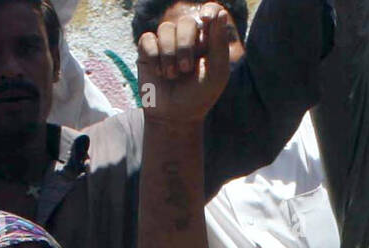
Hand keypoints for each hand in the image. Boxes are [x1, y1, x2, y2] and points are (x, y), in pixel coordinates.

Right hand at [136, 3, 231, 124]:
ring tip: (172, 76)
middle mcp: (187, 38)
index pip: (210, 13)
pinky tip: (159, 72)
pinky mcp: (148, 50)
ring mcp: (166, 43)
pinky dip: (154, 56)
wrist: (175, 117)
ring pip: (166, 29)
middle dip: (186, 45)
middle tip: (186, 69)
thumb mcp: (216, 73)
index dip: (209, 11)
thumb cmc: (199, 96)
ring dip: (170, 55)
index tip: (206, 19)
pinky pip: (148, 39)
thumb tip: (220, 12)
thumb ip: (219, 43)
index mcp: (207, 41)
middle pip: (186, 21)